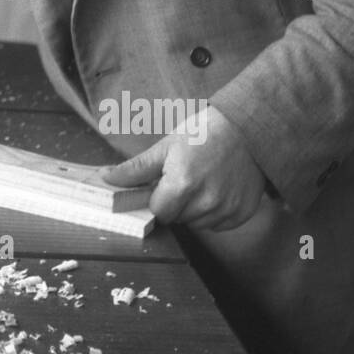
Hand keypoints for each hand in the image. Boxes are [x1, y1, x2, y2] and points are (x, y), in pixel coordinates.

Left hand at [102, 105, 266, 231]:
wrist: (248, 130)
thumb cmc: (204, 133)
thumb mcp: (166, 146)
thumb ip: (136, 168)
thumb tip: (106, 178)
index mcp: (182, 183)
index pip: (158, 211)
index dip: (157, 198)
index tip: (163, 184)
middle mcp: (205, 201)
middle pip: (177, 218)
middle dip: (175, 203)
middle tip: (185, 178)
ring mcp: (226, 209)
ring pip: (196, 223)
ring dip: (194, 208)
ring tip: (203, 180)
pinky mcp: (241, 214)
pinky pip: (217, 224)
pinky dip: (213, 211)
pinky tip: (217, 188)